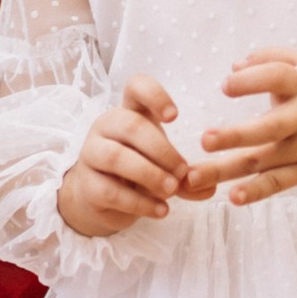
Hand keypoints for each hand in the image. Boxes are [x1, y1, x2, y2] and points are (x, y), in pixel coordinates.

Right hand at [57, 76, 206, 236]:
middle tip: (182, 171)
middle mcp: (106, 127)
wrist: (99, 199)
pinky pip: (111, 191)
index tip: (175, 117)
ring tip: (171, 191)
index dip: (154, 95)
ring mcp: (91, 154)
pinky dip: (140, 203)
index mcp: (128, 113)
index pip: (135, 87)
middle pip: (130, 125)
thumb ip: (185, 175)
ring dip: (149, 174)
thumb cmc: (136, 171)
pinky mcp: (87, 184)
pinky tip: (160, 210)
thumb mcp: (164, 167)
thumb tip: (209, 186)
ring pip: (115, 157)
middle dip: (161, 149)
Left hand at [203, 49, 296, 201]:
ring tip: (194, 177)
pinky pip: (279, 183)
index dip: (252, 81)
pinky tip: (232, 197)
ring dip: (228, 170)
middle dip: (236, 136)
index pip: (278, 79)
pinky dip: (256, 192)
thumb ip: (272, 58)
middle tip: (204, 140)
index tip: (225, 85)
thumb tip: (233, 66)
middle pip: (269, 128)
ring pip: (264, 161)